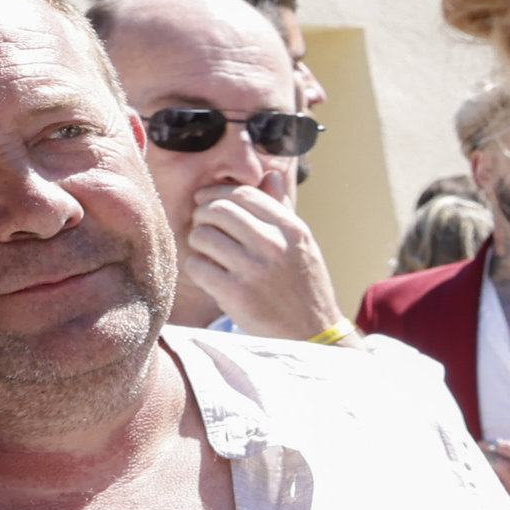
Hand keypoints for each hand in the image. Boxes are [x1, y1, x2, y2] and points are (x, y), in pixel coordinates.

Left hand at [180, 178, 342, 339]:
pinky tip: (210, 276)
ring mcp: (255, 270)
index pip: (243, 194)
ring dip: (198, 245)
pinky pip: (197, 266)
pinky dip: (198, 269)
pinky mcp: (236, 294)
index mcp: (292, 229)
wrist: (312, 335)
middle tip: (204, 229)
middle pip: (217, 211)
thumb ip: (282, 209)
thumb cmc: (304, 286)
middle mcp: (274, 245)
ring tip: (210, 255)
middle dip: (202, 216)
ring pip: (202, 236)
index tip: (207, 202)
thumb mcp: (302, 245)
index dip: (217, 194)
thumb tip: (271, 174)